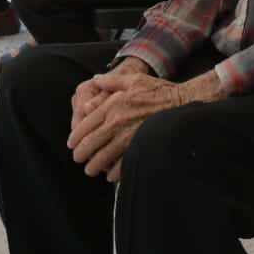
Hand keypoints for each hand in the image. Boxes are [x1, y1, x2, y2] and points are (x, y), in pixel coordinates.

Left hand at [67, 71, 185, 179]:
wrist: (181, 103)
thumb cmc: (158, 91)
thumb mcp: (133, 80)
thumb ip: (112, 81)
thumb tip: (96, 79)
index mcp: (112, 106)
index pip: (85, 125)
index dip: (75, 137)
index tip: (72, 144)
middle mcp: (117, 122)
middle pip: (90, 144)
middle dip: (80, 154)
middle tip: (78, 159)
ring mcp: (127, 137)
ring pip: (102, 158)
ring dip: (93, 166)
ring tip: (91, 169)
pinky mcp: (139, 147)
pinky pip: (121, 165)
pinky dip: (113, 173)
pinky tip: (110, 174)